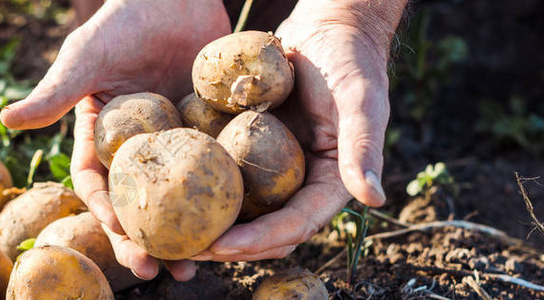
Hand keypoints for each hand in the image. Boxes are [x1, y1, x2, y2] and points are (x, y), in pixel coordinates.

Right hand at [0, 0, 230, 280]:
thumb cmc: (123, 19)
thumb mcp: (87, 56)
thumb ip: (55, 92)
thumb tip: (6, 120)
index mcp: (103, 137)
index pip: (98, 185)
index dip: (105, 214)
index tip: (120, 235)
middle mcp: (139, 148)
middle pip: (139, 205)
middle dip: (146, 242)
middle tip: (161, 271)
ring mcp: (177, 143)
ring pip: (180, 198)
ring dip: (188, 233)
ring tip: (202, 263)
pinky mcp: (211, 132)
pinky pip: (217, 170)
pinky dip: (224, 197)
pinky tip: (240, 222)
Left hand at [191, 0, 406, 261]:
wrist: (328, 28)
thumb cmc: (349, 60)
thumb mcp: (360, 101)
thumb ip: (362, 148)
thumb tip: (373, 198)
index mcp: (331, 184)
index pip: (295, 224)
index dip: (261, 240)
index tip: (224, 245)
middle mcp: (300, 184)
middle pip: (264, 229)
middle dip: (228, 244)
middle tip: (186, 249)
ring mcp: (274, 169)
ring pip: (241, 209)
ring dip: (210, 223)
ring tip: (172, 230)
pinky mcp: (251, 149)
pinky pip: (225, 174)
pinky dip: (202, 186)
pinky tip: (170, 189)